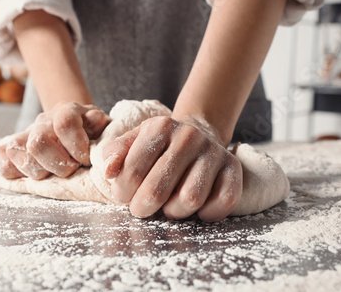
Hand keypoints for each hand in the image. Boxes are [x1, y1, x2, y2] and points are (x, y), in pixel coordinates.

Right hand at [0, 102, 109, 179]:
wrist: (77, 129)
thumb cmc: (92, 134)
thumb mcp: (103, 128)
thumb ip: (100, 126)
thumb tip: (95, 120)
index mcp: (67, 111)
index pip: (64, 123)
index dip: (76, 146)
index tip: (85, 160)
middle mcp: (43, 120)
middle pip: (38, 142)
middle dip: (57, 164)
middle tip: (71, 169)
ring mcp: (25, 133)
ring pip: (16, 151)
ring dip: (37, 170)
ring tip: (52, 173)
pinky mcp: (12, 148)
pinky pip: (0, 158)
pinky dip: (10, 169)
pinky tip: (27, 175)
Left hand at [102, 116, 241, 220]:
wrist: (198, 132)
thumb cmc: (159, 144)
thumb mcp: (133, 140)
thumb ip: (114, 154)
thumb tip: (107, 172)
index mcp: (159, 127)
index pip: (132, 171)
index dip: (122, 192)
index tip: (124, 195)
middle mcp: (188, 137)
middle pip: (157, 191)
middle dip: (143, 208)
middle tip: (141, 208)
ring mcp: (213, 152)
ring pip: (190, 199)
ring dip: (174, 212)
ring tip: (168, 206)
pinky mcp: (233, 168)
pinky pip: (224, 201)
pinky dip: (208, 213)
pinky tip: (197, 208)